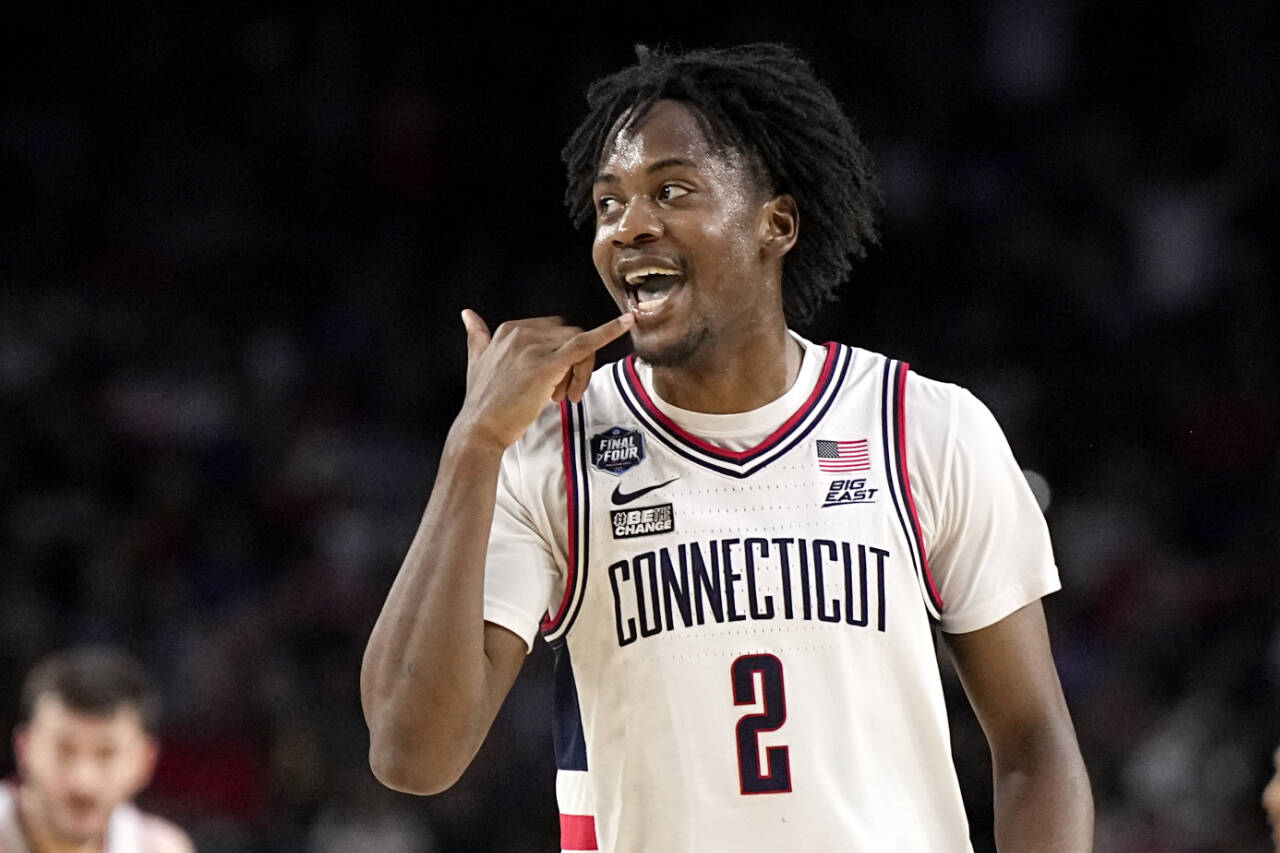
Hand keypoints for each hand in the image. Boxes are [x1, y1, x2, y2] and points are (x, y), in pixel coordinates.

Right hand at [458, 309, 633, 448]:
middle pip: (570, 337)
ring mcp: (536, 347)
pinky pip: (585, 343)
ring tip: (565, 397)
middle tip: (563, 394)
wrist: (480, 428)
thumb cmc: (483, 402)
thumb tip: (467, 313)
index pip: (554, 331)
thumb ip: (477, 336)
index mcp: (510, 329)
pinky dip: (609, 330)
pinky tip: (628, 322)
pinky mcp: (549, 364)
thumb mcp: (476, 362)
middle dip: (574, 365)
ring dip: (580, 372)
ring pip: (580, 346)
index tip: (554, 382)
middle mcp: (523, 332)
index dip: (560, 355)